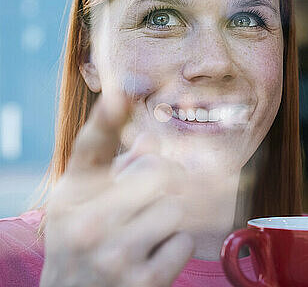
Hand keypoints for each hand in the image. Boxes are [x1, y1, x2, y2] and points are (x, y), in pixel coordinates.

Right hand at [40, 93, 193, 286]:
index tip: (120, 92)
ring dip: (168, 220)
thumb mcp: (82, 207)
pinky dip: (175, 249)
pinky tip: (151, 258)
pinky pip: (184, 242)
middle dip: (161, 183)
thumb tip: (149, 140)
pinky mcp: (141, 282)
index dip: (105, 118)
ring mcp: (114, 255)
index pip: (90, 150)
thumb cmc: (80, 247)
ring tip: (145, 236)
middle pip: (156, 172)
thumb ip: (113, 170)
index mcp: (71, 198)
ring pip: (173, 208)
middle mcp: (87, 224)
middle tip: (148, 201)